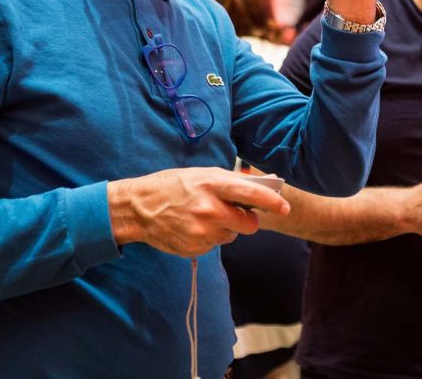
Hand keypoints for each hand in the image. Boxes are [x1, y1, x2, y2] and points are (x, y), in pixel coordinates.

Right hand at [107, 167, 290, 257]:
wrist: (137, 208)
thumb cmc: (172, 186)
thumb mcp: (202, 174)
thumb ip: (233, 181)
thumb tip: (266, 185)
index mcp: (212, 184)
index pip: (251, 193)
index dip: (271, 201)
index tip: (284, 207)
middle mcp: (209, 209)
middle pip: (249, 224)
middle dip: (247, 220)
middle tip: (235, 212)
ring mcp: (202, 232)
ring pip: (232, 236)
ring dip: (225, 228)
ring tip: (204, 216)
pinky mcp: (195, 248)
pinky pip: (215, 245)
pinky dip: (210, 238)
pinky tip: (193, 227)